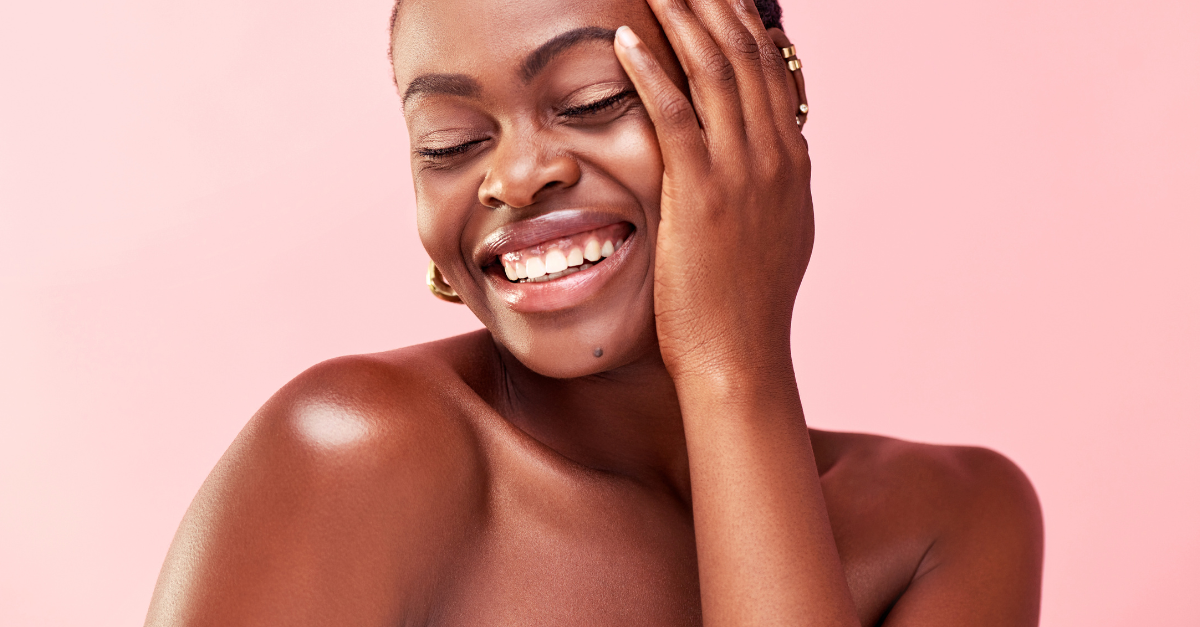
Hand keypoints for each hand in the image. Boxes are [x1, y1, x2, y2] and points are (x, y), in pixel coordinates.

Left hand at [614, 0, 811, 383]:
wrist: (742, 355)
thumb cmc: (748, 304)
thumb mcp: (778, 233)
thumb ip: (774, 184)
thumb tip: (771, 153)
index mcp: (792, 161)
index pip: (770, 70)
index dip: (742, 21)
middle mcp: (775, 156)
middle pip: (745, 56)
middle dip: (713, 3)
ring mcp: (743, 174)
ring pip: (714, 73)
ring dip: (682, 20)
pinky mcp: (701, 196)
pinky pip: (676, 117)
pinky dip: (651, 73)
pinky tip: (626, 40)